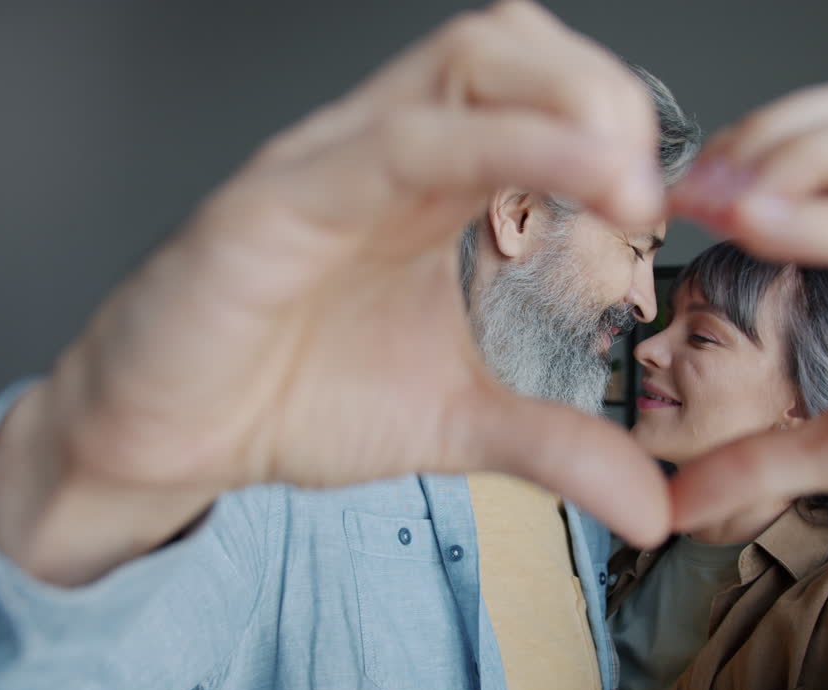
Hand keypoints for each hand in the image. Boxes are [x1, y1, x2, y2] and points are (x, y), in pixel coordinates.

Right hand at [0, 0, 670, 582]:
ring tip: (626, 185)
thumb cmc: (294, 398)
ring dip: (568, 106)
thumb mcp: (455, 423)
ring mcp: (331, 166)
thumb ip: (554, 445)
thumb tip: (650, 505)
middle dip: (603, 95)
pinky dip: (500, 147)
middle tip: (644, 191)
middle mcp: (386, 155)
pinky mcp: (274, 203)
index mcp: (430, 187)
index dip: (615, 123)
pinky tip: (574, 179)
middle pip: (510, 44)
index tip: (659, 207)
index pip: (538, 92)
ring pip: (466, 64)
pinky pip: (394, 147)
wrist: (168, 437)